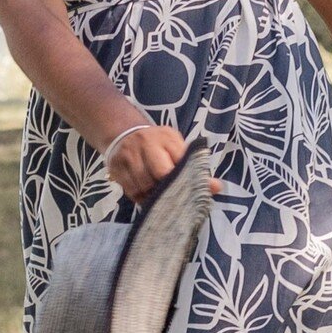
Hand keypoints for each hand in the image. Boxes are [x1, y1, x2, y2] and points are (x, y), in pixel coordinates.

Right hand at [105, 121, 224, 206]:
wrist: (126, 134)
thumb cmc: (159, 143)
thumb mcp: (178, 147)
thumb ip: (196, 167)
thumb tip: (216, 187)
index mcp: (164, 138)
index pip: (173, 167)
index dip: (182, 184)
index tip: (190, 195)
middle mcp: (143, 145)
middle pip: (156, 179)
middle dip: (167, 191)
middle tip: (175, 198)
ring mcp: (127, 157)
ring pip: (142, 188)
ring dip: (154, 197)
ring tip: (162, 197)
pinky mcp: (116, 169)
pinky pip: (131, 192)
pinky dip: (142, 198)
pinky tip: (148, 196)